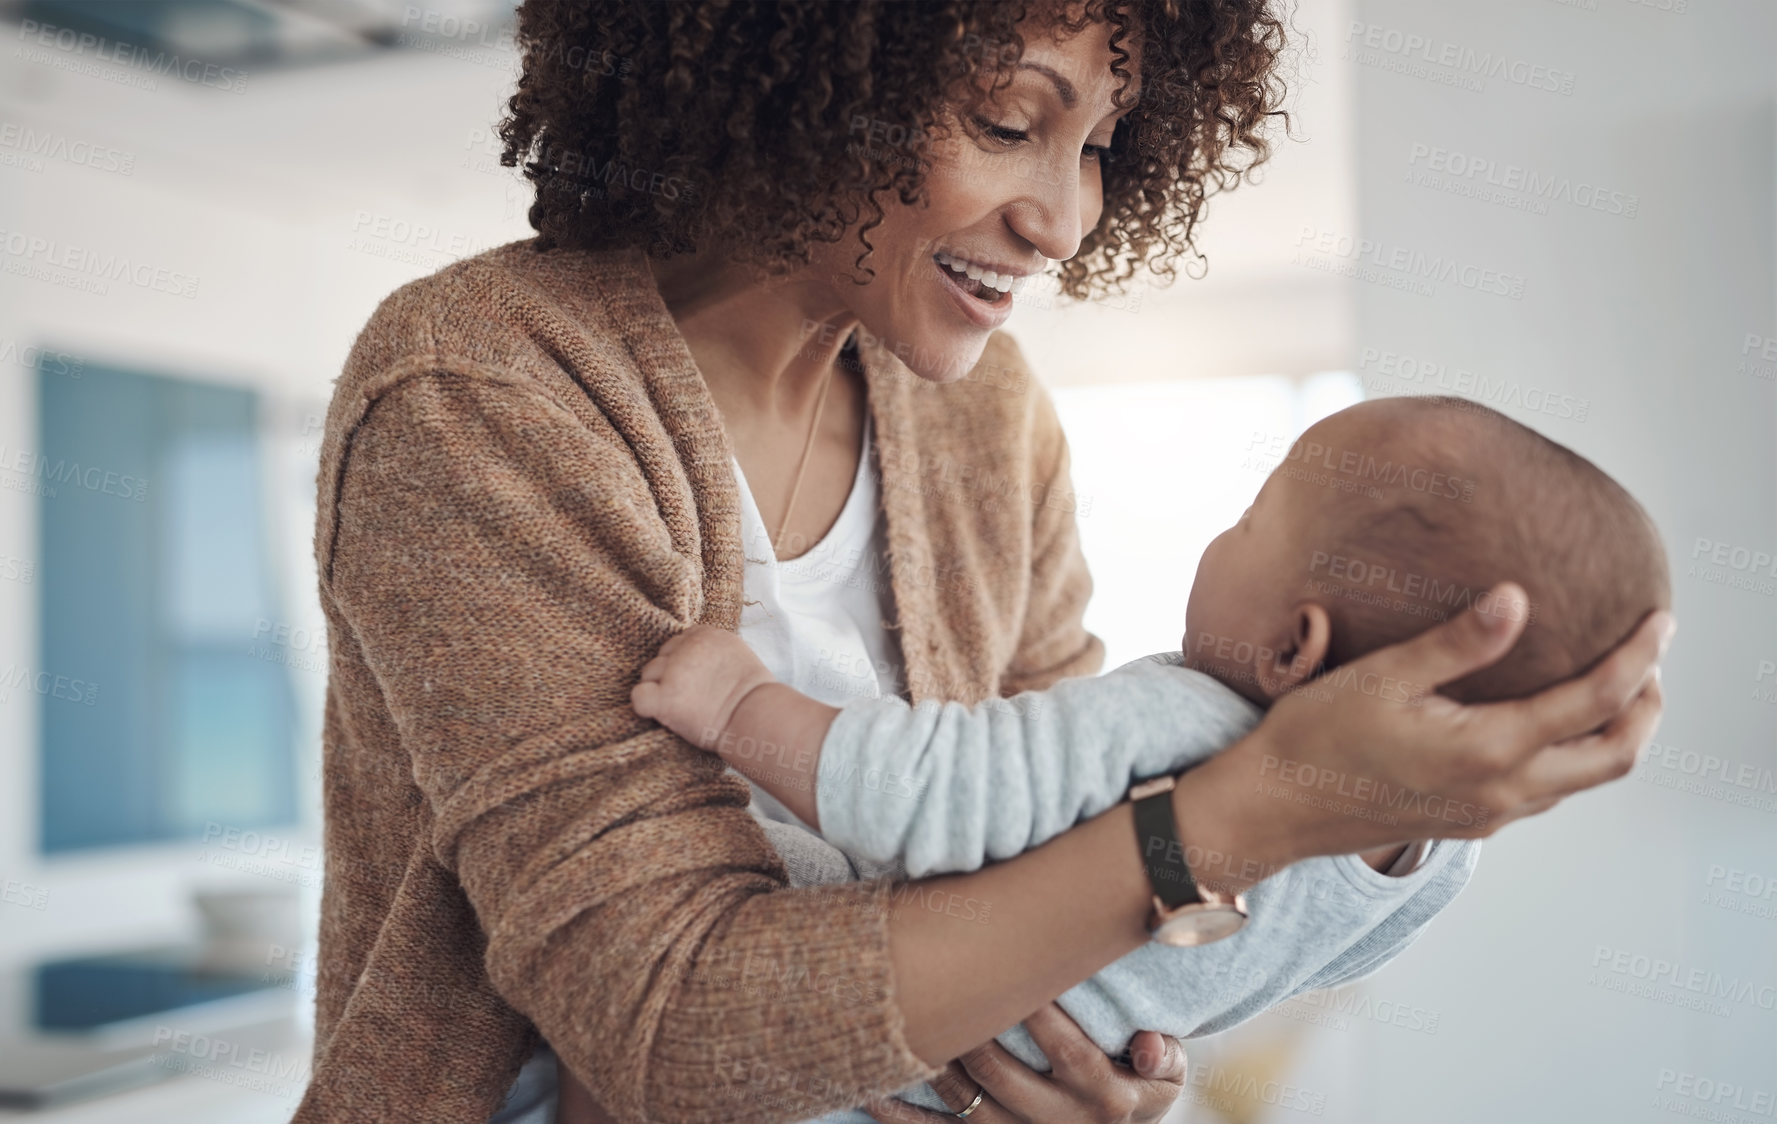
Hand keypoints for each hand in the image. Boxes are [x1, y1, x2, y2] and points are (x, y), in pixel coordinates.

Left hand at [630, 624, 776, 748]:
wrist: (758, 717)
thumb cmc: (754, 696)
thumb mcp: (738, 657)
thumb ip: (713, 652)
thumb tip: (698, 663)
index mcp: (706, 633)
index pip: (678, 642)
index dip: (683, 663)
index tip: (697, 681)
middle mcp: (687, 646)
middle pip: (661, 656)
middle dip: (670, 676)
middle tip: (691, 697)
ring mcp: (674, 671)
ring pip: (648, 674)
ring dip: (660, 690)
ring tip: (684, 708)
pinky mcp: (665, 697)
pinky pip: (639, 697)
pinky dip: (646, 707)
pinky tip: (663, 715)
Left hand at [863, 1005, 1184, 1123]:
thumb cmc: (1138, 1086)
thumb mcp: (1168, 1075)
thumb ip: (1164, 1056)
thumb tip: (1147, 1046)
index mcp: (1102, 1097)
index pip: (1068, 1050)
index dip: (1039, 1011)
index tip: (1013, 966)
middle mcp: (1055, 1122)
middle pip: (1000, 1071)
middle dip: (970, 1024)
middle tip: (939, 974)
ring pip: (962, 1100)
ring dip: (929, 1060)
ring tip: (899, 1014)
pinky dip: (897, 1114)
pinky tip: (866, 1087)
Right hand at [1189, 582, 1672, 875]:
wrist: (1274, 807)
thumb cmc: (1317, 736)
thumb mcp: (1384, 676)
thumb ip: (1458, 642)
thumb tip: (1518, 600)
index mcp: (1489, 751)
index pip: (1595, 703)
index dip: (1638, 659)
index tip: (1661, 622)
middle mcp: (1501, 792)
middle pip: (1613, 757)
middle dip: (1647, 708)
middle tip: (1651, 660)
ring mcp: (1486, 815)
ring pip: (1583, 780)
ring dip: (1613, 735)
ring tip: (1615, 685)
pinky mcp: (1466, 822)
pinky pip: (1547, 792)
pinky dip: (1573, 755)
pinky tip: (1548, 723)